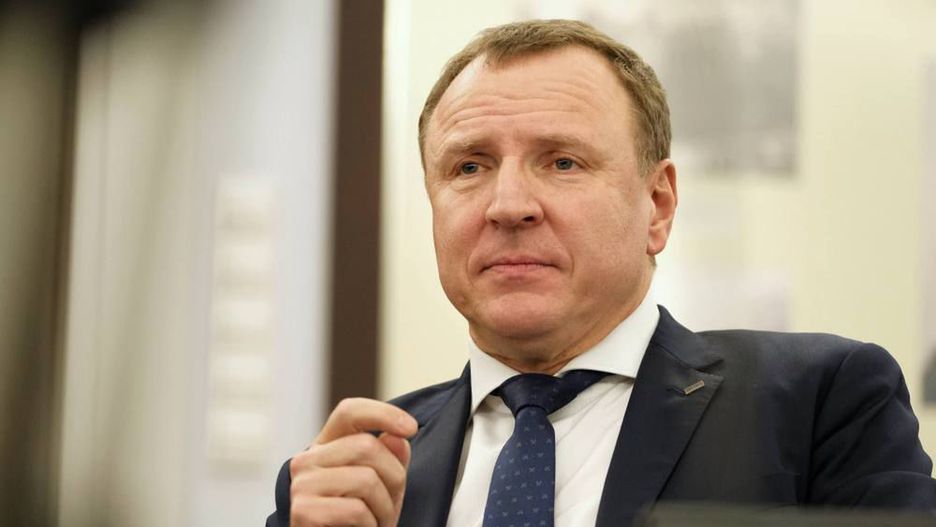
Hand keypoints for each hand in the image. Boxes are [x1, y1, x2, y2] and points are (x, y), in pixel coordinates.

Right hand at [288, 398, 417, 526]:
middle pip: (367, 446)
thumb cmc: (358, 523)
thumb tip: (397, 438)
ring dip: (384, 508)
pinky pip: (355, 509)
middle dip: (393, 478)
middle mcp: (307, 459)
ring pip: (366, 478)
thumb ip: (392, 459)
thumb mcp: (383, 488)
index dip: (383, 413)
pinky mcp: (302, 510)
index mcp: (326, 446)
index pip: (350, 411)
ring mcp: (302, 484)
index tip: (411, 429)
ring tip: (377, 522)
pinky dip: (371, 525)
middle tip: (390, 505)